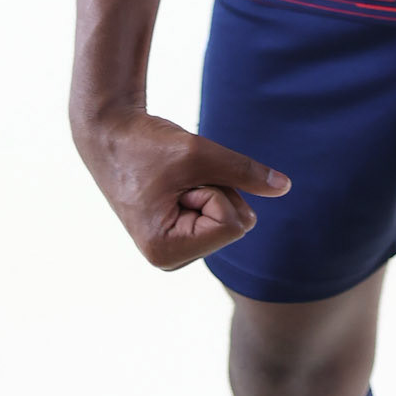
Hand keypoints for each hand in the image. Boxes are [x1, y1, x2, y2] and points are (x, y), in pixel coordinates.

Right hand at [74, 108, 290, 270]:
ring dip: (210, 188)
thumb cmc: (147, 144)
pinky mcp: (179, 237)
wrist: (110, 135)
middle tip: (175, 178)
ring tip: (173, 180)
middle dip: (215, 190)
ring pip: (229, 218)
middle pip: (234, 224)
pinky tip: (175, 186)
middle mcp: (170, 260)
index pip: (234, 224)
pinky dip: (206, 190)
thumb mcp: (199, 153)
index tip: (178, 180)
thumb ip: (244, 172)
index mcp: (167, 252)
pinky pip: (219, 213)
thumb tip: (285, 187)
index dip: (216, 190)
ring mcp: (174, 251)